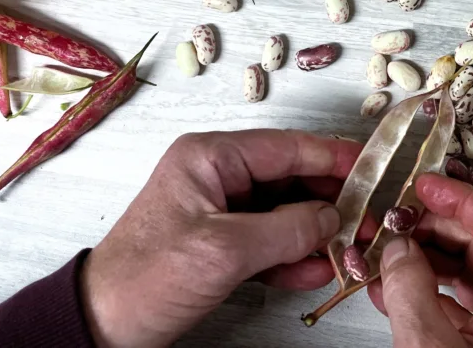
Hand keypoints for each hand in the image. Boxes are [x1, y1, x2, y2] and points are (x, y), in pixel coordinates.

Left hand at [80, 130, 362, 347]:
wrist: (102, 326)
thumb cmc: (144, 279)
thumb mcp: (224, 251)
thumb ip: (286, 230)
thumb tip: (331, 217)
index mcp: (209, 157)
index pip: (286, 147)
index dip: (332, 157)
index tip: (370, 166)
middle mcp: (216, 174)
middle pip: (290, 177)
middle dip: (329, 200)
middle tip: (368, 216)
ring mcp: (219, 208)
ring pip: (284, 211)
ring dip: (316, 231)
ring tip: (350, 246)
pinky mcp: (220, 242)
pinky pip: (269, 240)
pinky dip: (293, 255)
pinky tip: (317, 269)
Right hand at [368, 173, 472, 347]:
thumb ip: (411, 294)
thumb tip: (397, 250)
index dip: (458, 199)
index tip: (424, 185)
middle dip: (432, 227)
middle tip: (396, 220)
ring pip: (466, 271)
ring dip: (422, 259)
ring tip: (387, 252)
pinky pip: (458, 303)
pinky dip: (424, 291)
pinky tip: (391, 287)